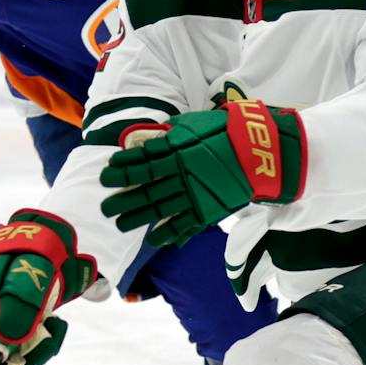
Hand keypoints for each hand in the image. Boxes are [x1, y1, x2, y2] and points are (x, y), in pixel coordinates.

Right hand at [0, 210, 98, 364]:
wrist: (58, 235)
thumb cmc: (34, 255)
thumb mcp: (23, 284)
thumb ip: (13, 315)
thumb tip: (3, 348)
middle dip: (22, 355)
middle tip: (45, 349)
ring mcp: (14, 313)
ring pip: (21, 346)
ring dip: (40, 346)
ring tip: (57, 328)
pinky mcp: (32, 315)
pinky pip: (36, 338)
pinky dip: (48, 336)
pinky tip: (58, 324)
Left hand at [98, 100, 305, 246]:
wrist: (260, 152)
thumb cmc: (228, 132)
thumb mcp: (196, 124)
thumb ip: (173, 132)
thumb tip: (156, 136)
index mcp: (176, 152)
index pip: (141, 162)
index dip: (123, 169)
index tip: (107, 173)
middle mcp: (179, 175)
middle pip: (144, 189)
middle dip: (122, 198)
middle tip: (104, 207)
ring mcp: (193, 195)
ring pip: (158, 208)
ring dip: (137, 217)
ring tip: (120, 224)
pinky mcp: (207, 210)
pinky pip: (183, 224)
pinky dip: (168, 233)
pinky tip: (153, 240)